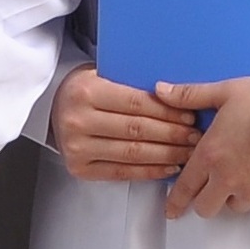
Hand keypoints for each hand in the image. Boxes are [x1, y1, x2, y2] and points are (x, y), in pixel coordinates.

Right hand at [51, 64, 198, 181]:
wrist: (53, 108)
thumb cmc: (86, 89)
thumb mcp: (102, 75)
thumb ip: (131, 83)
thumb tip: (177, 96)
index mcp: (86, 91)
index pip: (136, 103)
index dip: (167, 111)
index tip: (190, 115)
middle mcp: (78, 120)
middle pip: (137, 130)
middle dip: (172, 134)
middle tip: (196, 136)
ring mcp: (77, 147)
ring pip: (132, 153)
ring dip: (166, 155)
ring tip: (188, 153)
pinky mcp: (79, 168)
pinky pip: (122, 172)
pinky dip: (149, 171)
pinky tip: (169, 167)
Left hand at [157, 77, 249, 218]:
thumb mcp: (227, 92)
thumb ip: (190, 95)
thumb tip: (160, 91)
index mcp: (210, 156)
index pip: (184, 188)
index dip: (175, 202)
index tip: (172, 210)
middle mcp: (227, 180)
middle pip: (205, 207)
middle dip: (206, 198)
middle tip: (215, 184)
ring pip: (234, 206)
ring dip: (235, 195)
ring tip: (249, 171)